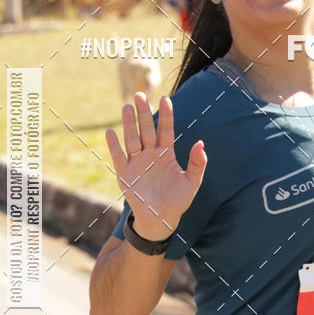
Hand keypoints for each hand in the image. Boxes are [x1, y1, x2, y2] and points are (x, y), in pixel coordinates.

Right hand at [105, 94, 206, 240]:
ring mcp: (136, 162)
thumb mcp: (192, 182)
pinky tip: (111, 132)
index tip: (166, 99)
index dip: (166, 115)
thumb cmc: (178, 201)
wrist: (161, 220)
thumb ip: (198, 163)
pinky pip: (118, 156)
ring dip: (129, 124)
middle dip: (144, 113)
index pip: (166, 130)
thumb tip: (201, 143)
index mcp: (166, 154)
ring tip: (127, 107)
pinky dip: (114, 145)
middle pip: (147, 129)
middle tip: (140, 94)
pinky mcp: (125, 173)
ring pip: (132, 139)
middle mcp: (150, 154)